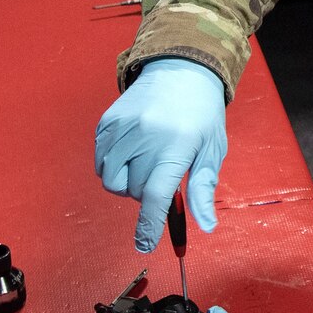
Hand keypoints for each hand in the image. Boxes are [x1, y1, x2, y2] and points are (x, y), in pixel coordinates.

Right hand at [95, 57, 226, 251]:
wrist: (180, 68)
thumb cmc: (201, 113)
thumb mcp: (212, 149)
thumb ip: (203, 188)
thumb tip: (207, 225)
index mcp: (175, 146)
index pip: (154, 196)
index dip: (148, 226)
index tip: (144, 245)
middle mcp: (146, 137)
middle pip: (132, 191)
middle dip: (145, 193)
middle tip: (160, 174)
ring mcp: (123, 128)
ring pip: (111, 179)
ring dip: (125, 182)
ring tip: (144, 164)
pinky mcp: (107, 122)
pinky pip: (100, 161)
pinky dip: (112, 166)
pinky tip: (130, 153)